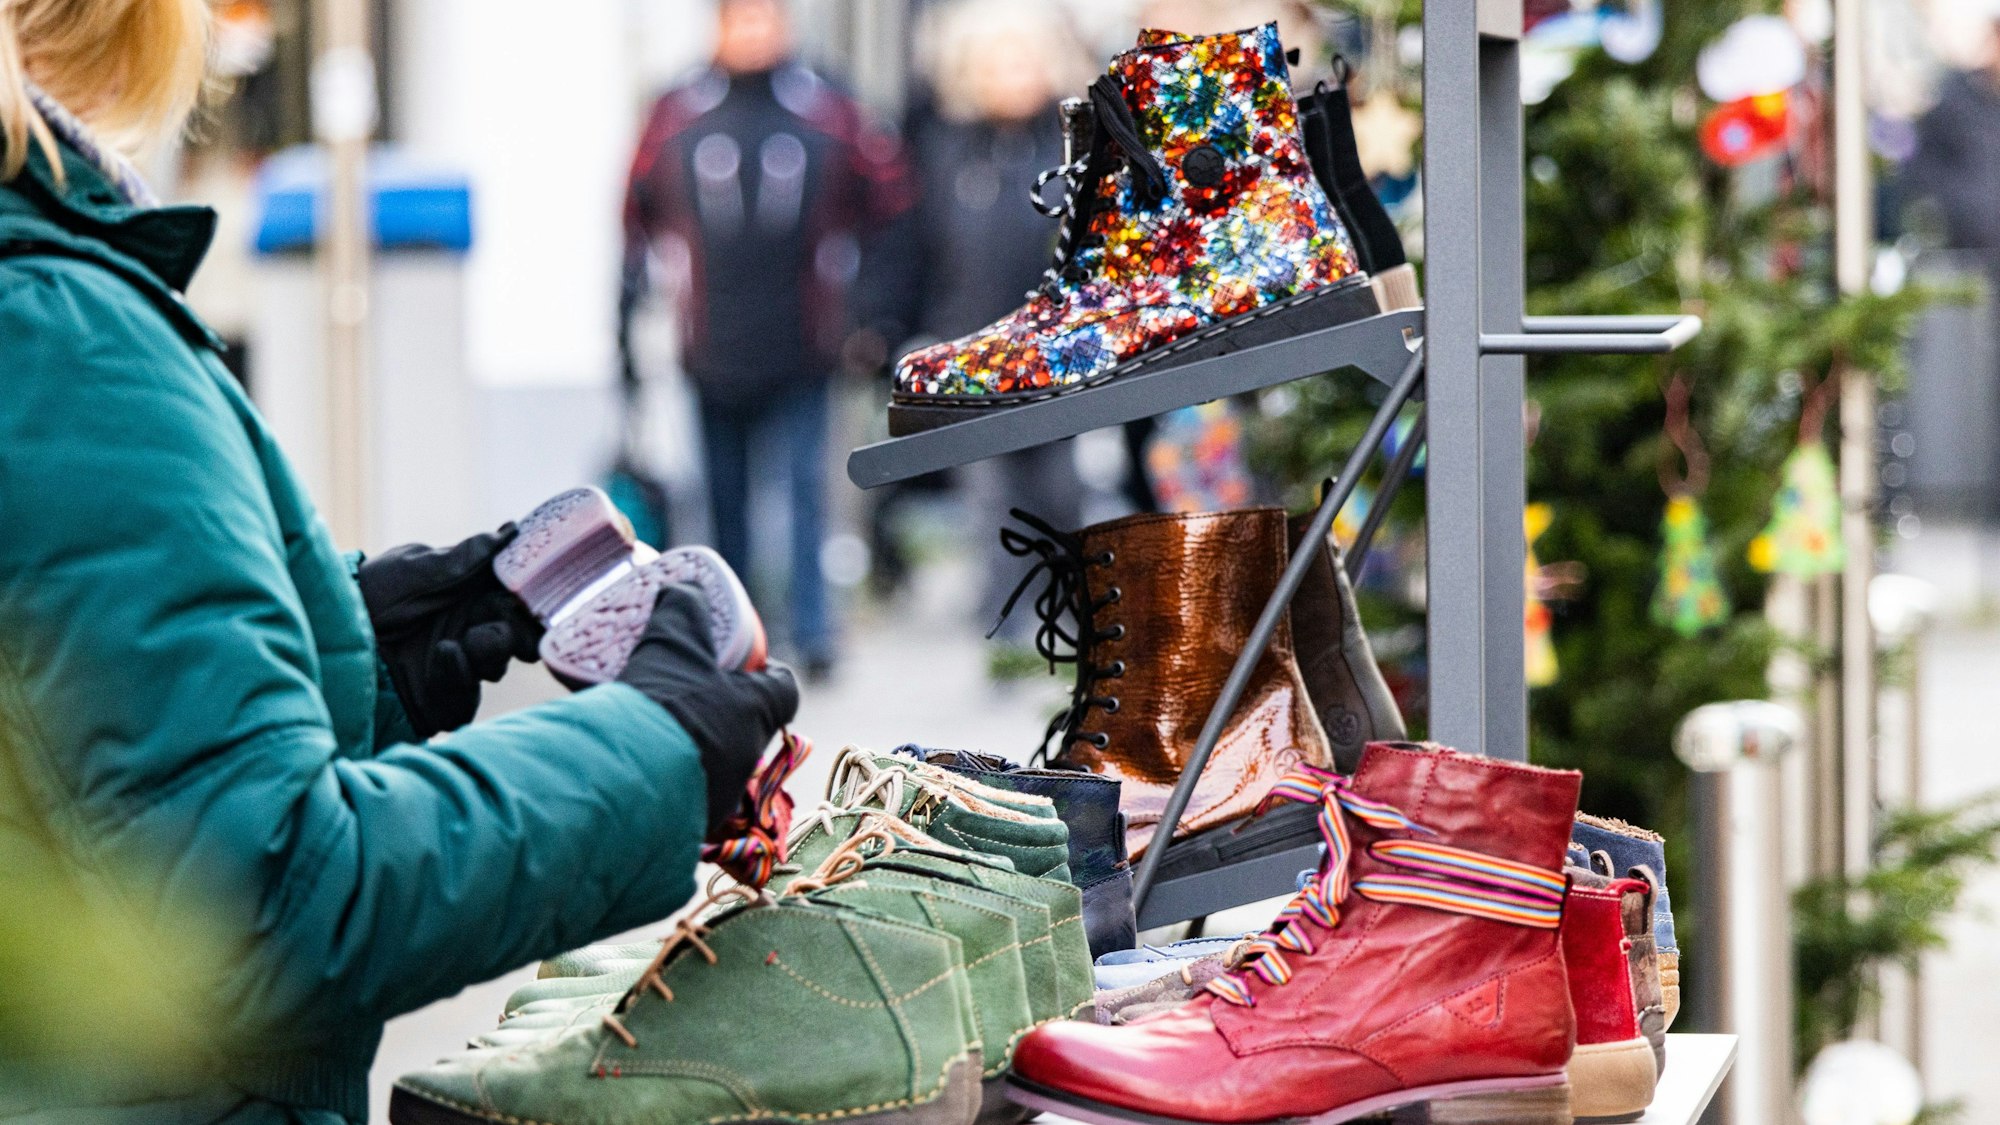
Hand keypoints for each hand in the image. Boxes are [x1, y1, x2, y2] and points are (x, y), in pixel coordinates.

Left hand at [357, 526, 542, 737]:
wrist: (330, 639)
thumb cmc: (367, 595)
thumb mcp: (413, 568)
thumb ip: (464, 558)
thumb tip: (509, 531)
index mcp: (469, 593)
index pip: (514, 595)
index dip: (532, 596)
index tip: (542, 593)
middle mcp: (469, 628)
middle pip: (518, 634)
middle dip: (522, 633)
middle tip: (519, 629)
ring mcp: (459, 665)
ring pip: (498, 664)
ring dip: (490, 650)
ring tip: (467, 641)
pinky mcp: (445, 699)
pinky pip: (468, 697)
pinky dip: (459, 675)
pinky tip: (443, 656)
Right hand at [617, 585, 799, 836]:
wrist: (624, 783)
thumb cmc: (664, 705)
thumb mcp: (671, 645)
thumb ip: (681, 612)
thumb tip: (684, 587)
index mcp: (757, 711)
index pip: (784, 689)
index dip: (769, 674)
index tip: (747, 664)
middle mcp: (748, 756)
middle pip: (746, 728)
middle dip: (720, 712)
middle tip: (684, 695)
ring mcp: (721, 796)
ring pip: (714, 765)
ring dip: (691, 749)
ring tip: (652, 732)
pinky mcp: (687, 826)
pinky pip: (683, 798)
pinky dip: (665, 783)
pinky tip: (634, 768)